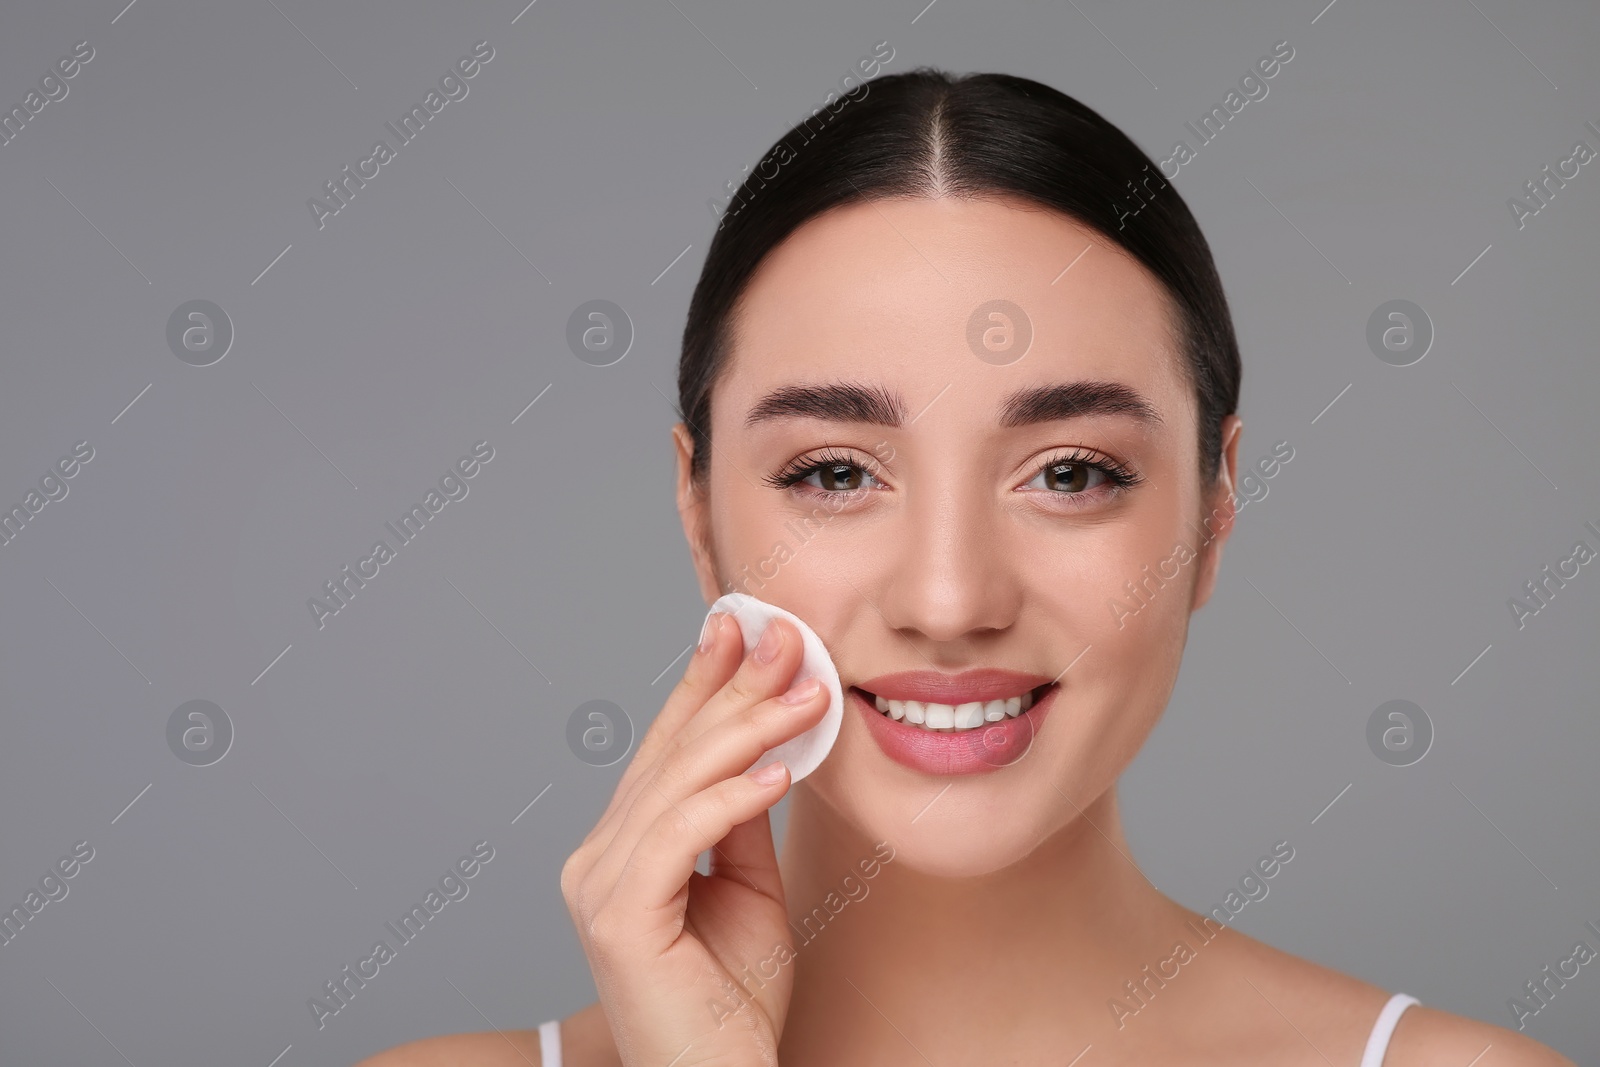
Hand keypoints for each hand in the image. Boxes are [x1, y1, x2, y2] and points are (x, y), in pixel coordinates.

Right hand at [560, 612, 827, 1066]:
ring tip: (807, 695)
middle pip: (670, 753)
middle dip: (731, 688)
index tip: (741, 626)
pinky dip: (733, 797)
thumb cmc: (732, 1001)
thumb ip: (744, 819)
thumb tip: (767, 745)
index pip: (666, 749)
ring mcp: (597, 887)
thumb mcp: (749, 887)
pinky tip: (781, 770)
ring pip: (677, 784)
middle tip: (785, 639)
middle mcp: (596, 858)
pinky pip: (680, 835)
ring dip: (748, 731)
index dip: (703, 684)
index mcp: (622, 848)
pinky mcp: (618, 918)